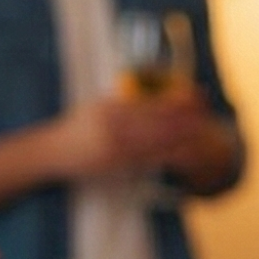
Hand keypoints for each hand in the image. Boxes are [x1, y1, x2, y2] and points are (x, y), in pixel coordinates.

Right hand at [50, 92, 216, 181]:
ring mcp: (115, 145)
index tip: (195, 94)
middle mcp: (113, 124)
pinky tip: (182, 150)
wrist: (52, 152)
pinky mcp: (116, 163)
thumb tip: (148, 97)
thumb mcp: (98, 108)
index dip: (176, 100)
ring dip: (180, 134)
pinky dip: (167, 153)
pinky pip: (147, 157)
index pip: (150, 102)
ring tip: (201, 129)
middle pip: (157, 120)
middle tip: (205, 111)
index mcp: (111, 107)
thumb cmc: (77, 129)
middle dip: (184, 116)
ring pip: (156, 139)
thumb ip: (123, 103)